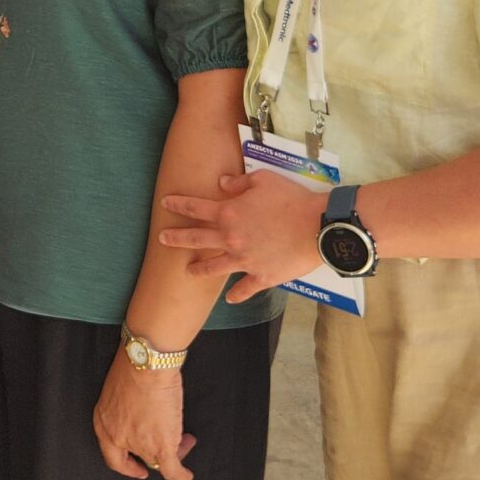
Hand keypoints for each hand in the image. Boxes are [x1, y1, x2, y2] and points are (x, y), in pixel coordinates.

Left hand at [93, 356, 196, 479]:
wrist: (146, 363)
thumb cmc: (133, 366)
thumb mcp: (118, 392)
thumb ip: (126, 409)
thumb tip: (143, 414)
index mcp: (104, 422)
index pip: (112, 455)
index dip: (126, 465)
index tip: (136, 467)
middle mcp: (117, 437)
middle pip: (137, 457)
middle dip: (153, 455)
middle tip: (167, 451)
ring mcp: (138, 443)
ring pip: (156, 461)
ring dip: (173, 452)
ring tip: (185, 441)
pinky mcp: (160, 445)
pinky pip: (171, 469)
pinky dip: (180, 474)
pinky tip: (187, 475)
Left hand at [157, 171, 324, 301]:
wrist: (317, 226)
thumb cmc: (292, 199)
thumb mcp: (264, 180)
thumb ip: (239, 182)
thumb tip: (221, 183)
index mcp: (229, 213)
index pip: (196, 208)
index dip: (178, 205)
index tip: (165, 204)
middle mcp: (231, 238)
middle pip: (197, 239)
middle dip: (176, 238)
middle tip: (162, 239)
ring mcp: (245, 260)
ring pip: (214, 268)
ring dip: (199, 270)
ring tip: (188, 272)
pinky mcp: (262, 276)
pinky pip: (244, 289)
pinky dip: (236, 295)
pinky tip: (229, 299)